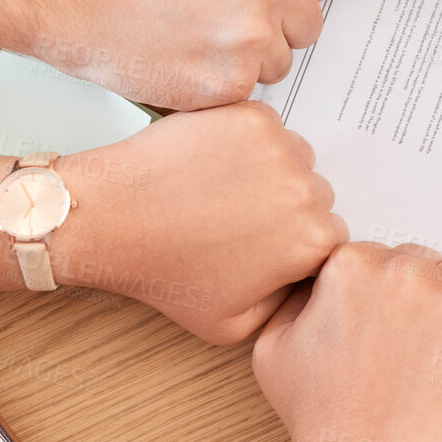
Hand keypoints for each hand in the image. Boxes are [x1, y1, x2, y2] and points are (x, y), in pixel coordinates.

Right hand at [0, 0, 336, 110]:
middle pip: (309, 24)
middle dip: (274, 28)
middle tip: (220, 21)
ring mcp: (252, 34)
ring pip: (282, 61)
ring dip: (250, 59)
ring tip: (198, 38)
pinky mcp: (230, 81)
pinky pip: (251, 91)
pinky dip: (223, 84)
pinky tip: (187, 59)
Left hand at [52, 101, 346, 343]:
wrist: (112, 219)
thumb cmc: (164, 272)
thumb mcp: (231, 325)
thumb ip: (285, 310)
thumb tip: (308, 289)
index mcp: (312, 242)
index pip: (328, 236)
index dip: (294, 242)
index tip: (263, 242)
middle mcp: (306, 191)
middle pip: (316, 193)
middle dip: (284, 204)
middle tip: (237, 216)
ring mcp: (279, 147)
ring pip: (294, 156)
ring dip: (270, 168)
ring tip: (222, 189)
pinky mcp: (250, 115)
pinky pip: (267, 125)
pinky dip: (246, 139)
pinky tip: (212, 164)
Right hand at [253, 243, 441, 441]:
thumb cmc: (320, 419)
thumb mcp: (274, 347)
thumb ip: (295, 299)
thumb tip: (315, 283)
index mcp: (348, 265)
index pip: (380, 255)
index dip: (381, 295)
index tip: (383, 325)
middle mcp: (398, 269)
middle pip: (423, 260)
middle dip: (418, 296)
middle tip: (407, 345)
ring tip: (435, 351)